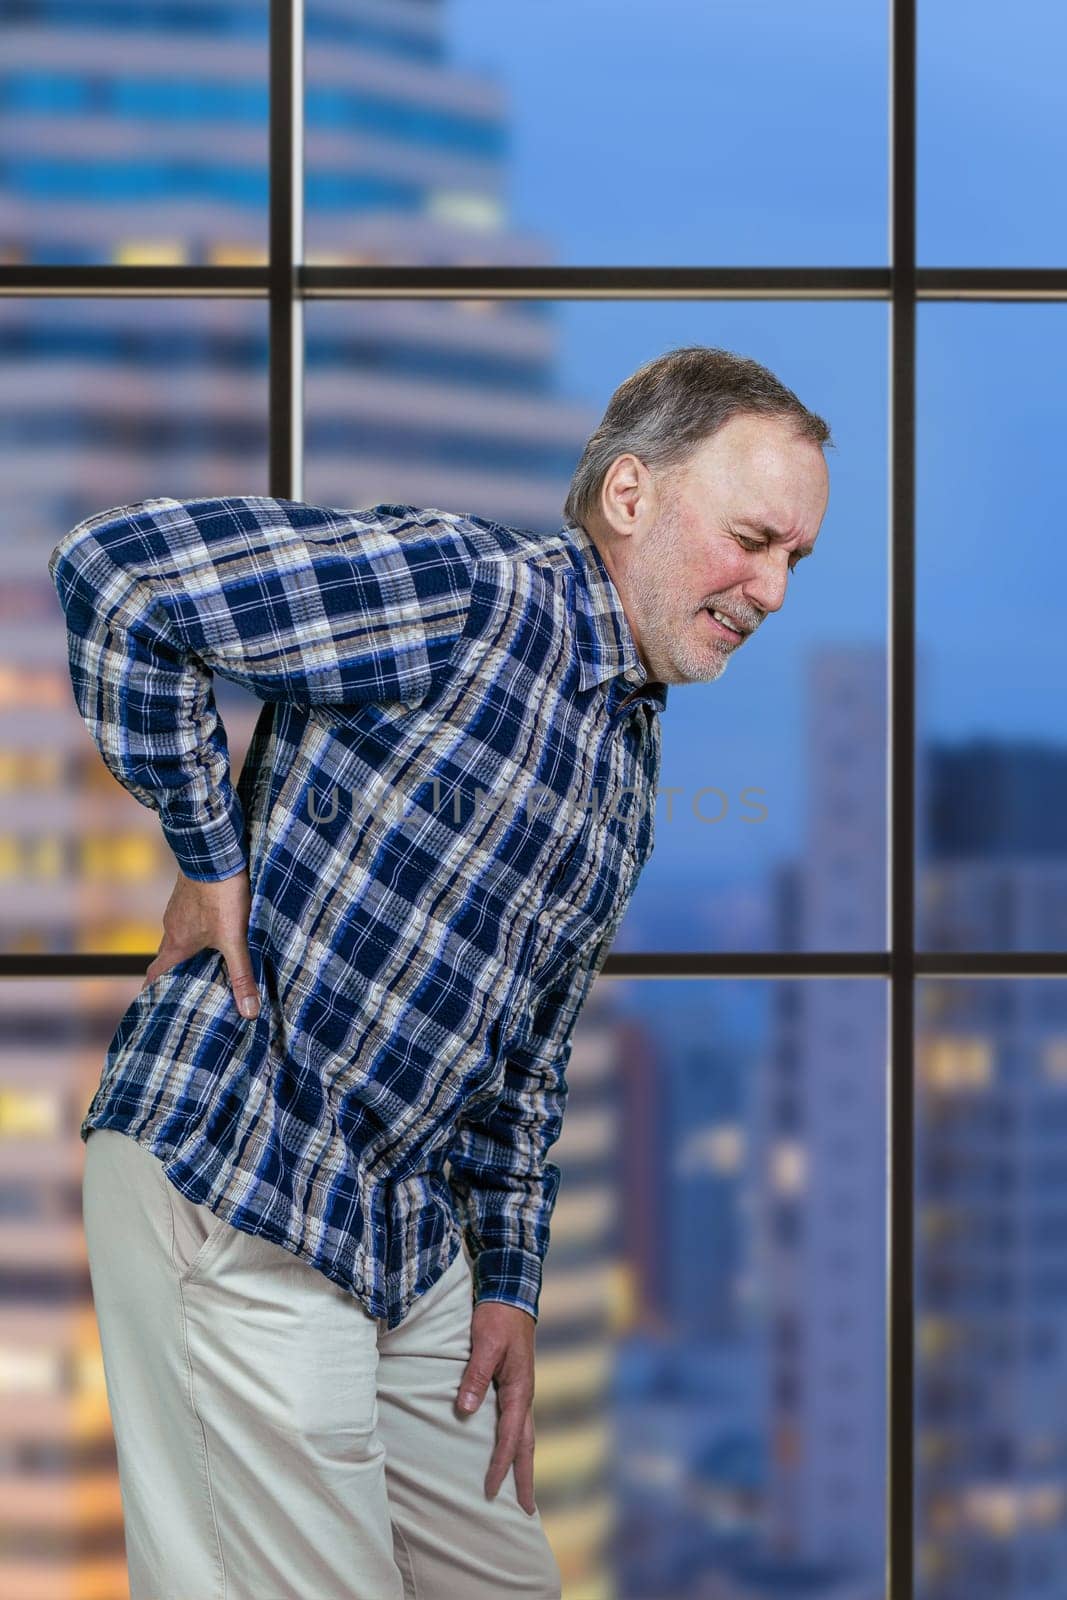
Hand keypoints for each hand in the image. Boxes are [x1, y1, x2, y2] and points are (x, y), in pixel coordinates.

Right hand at [140, 866, 260, 1019]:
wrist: (214, 853)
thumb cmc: (221, 895)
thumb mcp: (235, 939)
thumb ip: (242, 975)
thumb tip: (249, 1011)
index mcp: (177, 944)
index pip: (155, 974)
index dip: (153, 990)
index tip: (152, 1003)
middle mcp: (172, 927)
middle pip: (168, 956)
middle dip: (175, 972)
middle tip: (187, 985)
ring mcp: (178, 908)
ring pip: (178, 934)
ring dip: (187, 947)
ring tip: (205, 959)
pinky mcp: (188, 893)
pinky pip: (187, 916)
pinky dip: (195, 927)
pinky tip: (212, 925)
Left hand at [456, 1300, 537, 1514]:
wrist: (512, 1295)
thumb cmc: (498, 1318)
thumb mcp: (485, 1344)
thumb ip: (476, 1377)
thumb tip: (466, 1410)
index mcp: (520, 1390)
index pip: (510, 1437)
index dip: (499, 1465)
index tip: (489, 1490)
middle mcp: (524, 1395)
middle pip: (526, 1445)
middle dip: (524, 1477)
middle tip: (526, 1510)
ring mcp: (521, 1391)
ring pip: (524, 1435)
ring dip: (522, 1463)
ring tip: (520, 1489)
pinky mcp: (514, 1385)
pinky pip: (517, 1423)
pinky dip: (516, 1443)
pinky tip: (508, 1450)